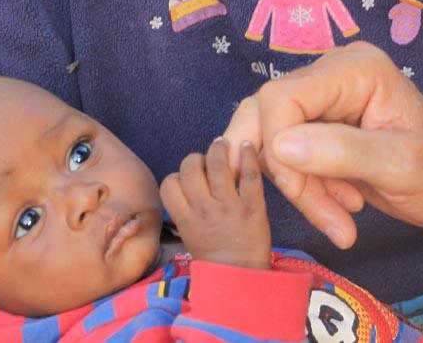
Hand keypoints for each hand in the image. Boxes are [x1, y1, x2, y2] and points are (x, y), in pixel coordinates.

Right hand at [161, 138, 271, 269]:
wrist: (240, 277)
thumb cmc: (215, 256)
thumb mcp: (190, 234)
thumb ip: (187, 208)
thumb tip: (189, 179)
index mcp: (186, 218)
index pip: (170, 183)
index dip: (177, 175)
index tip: (188, 177)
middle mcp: (204, 209)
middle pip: (191, 168)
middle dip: (195, 158)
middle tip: (205, 159)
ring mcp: (229, 206)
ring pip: (217, 164)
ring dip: (218, 149)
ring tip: (222, 144)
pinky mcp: (253, 205)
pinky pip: (249, 174)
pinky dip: (247, 155)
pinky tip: (246, 145)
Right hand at [224, 42, 422, 248]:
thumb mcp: (403, 167)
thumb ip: (343, 153)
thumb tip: (280, 146)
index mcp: (355, 69)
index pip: (281, 99)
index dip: (280, 152)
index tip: (309, 196)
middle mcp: (332, 72)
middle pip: (266, 115)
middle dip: (286, 173)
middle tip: (325, 214)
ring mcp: (323, 96)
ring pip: (269, 137)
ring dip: (296, 185)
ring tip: (340, 215)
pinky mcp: (318, 123)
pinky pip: (283, 152)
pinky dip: (302, 186)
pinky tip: (340, 204)